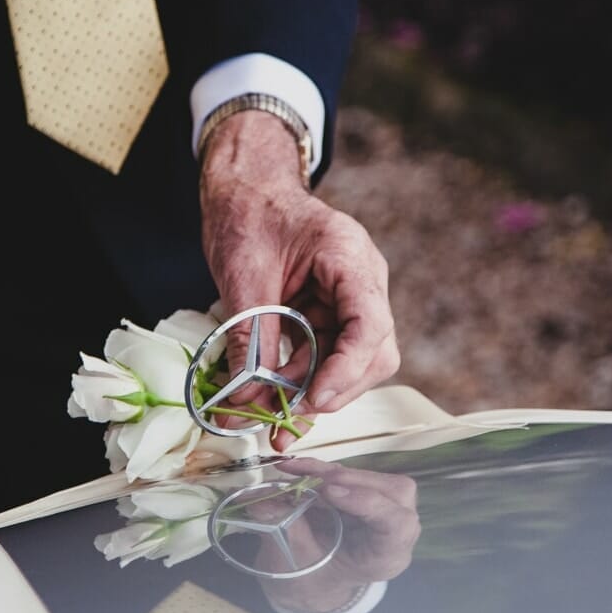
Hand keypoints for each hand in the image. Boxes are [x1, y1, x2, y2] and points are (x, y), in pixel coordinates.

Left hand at [199, 111, 398, 449]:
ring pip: (345, 364)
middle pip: (369, 354)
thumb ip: (249, 335)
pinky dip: (296, 383)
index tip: (314, 398)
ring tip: (265, 421)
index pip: (370, 324)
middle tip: (286, 420)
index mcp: (349, 259)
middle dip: (330, 391)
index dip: (346, 369)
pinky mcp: (327, 317)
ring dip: (307, 395)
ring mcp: (347, 301)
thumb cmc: (248, 215)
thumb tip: (246, 394)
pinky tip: (267, 406)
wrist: (244, 191)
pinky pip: (321, 358)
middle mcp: (360, 284)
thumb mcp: (242, 276)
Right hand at [257, 459, 419, 612]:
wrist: (316, 580)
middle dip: (345, 480)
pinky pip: (351, 473)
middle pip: (391, 493)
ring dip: (330, 471)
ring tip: (293, 471)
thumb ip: (284, 531)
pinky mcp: (370, 493)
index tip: (328, 490)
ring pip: (371, 477)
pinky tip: (295, 468)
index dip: (367, 501)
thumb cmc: (311, 579)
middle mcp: (397, 531)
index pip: (397, 524)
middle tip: (305, 479)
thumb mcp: (297, 564)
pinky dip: (322, 468)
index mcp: (387, 558)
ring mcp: (387, 509)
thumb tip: (261, 501)